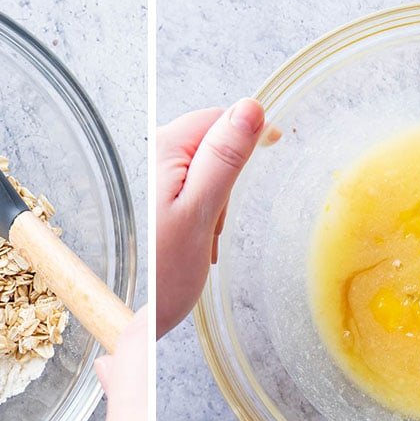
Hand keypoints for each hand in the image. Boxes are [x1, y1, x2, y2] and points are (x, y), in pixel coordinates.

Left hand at [155, 99, 267, 337]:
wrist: (144, 312)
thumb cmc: (166, 273)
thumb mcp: (202, 210)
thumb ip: (225, 156)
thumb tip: (251, 108)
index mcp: (164, 149)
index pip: (219, 117)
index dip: (249, 132)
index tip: (274, 146)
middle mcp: (154, 155)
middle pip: (214, 142)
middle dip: (228, 179)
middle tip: (218, 220)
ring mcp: (155, 177)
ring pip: (209, 169)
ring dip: (218, 200)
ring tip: (206, 237)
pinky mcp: (159, 198)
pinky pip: (196, 189)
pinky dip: (207, 211)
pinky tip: (200, 238)